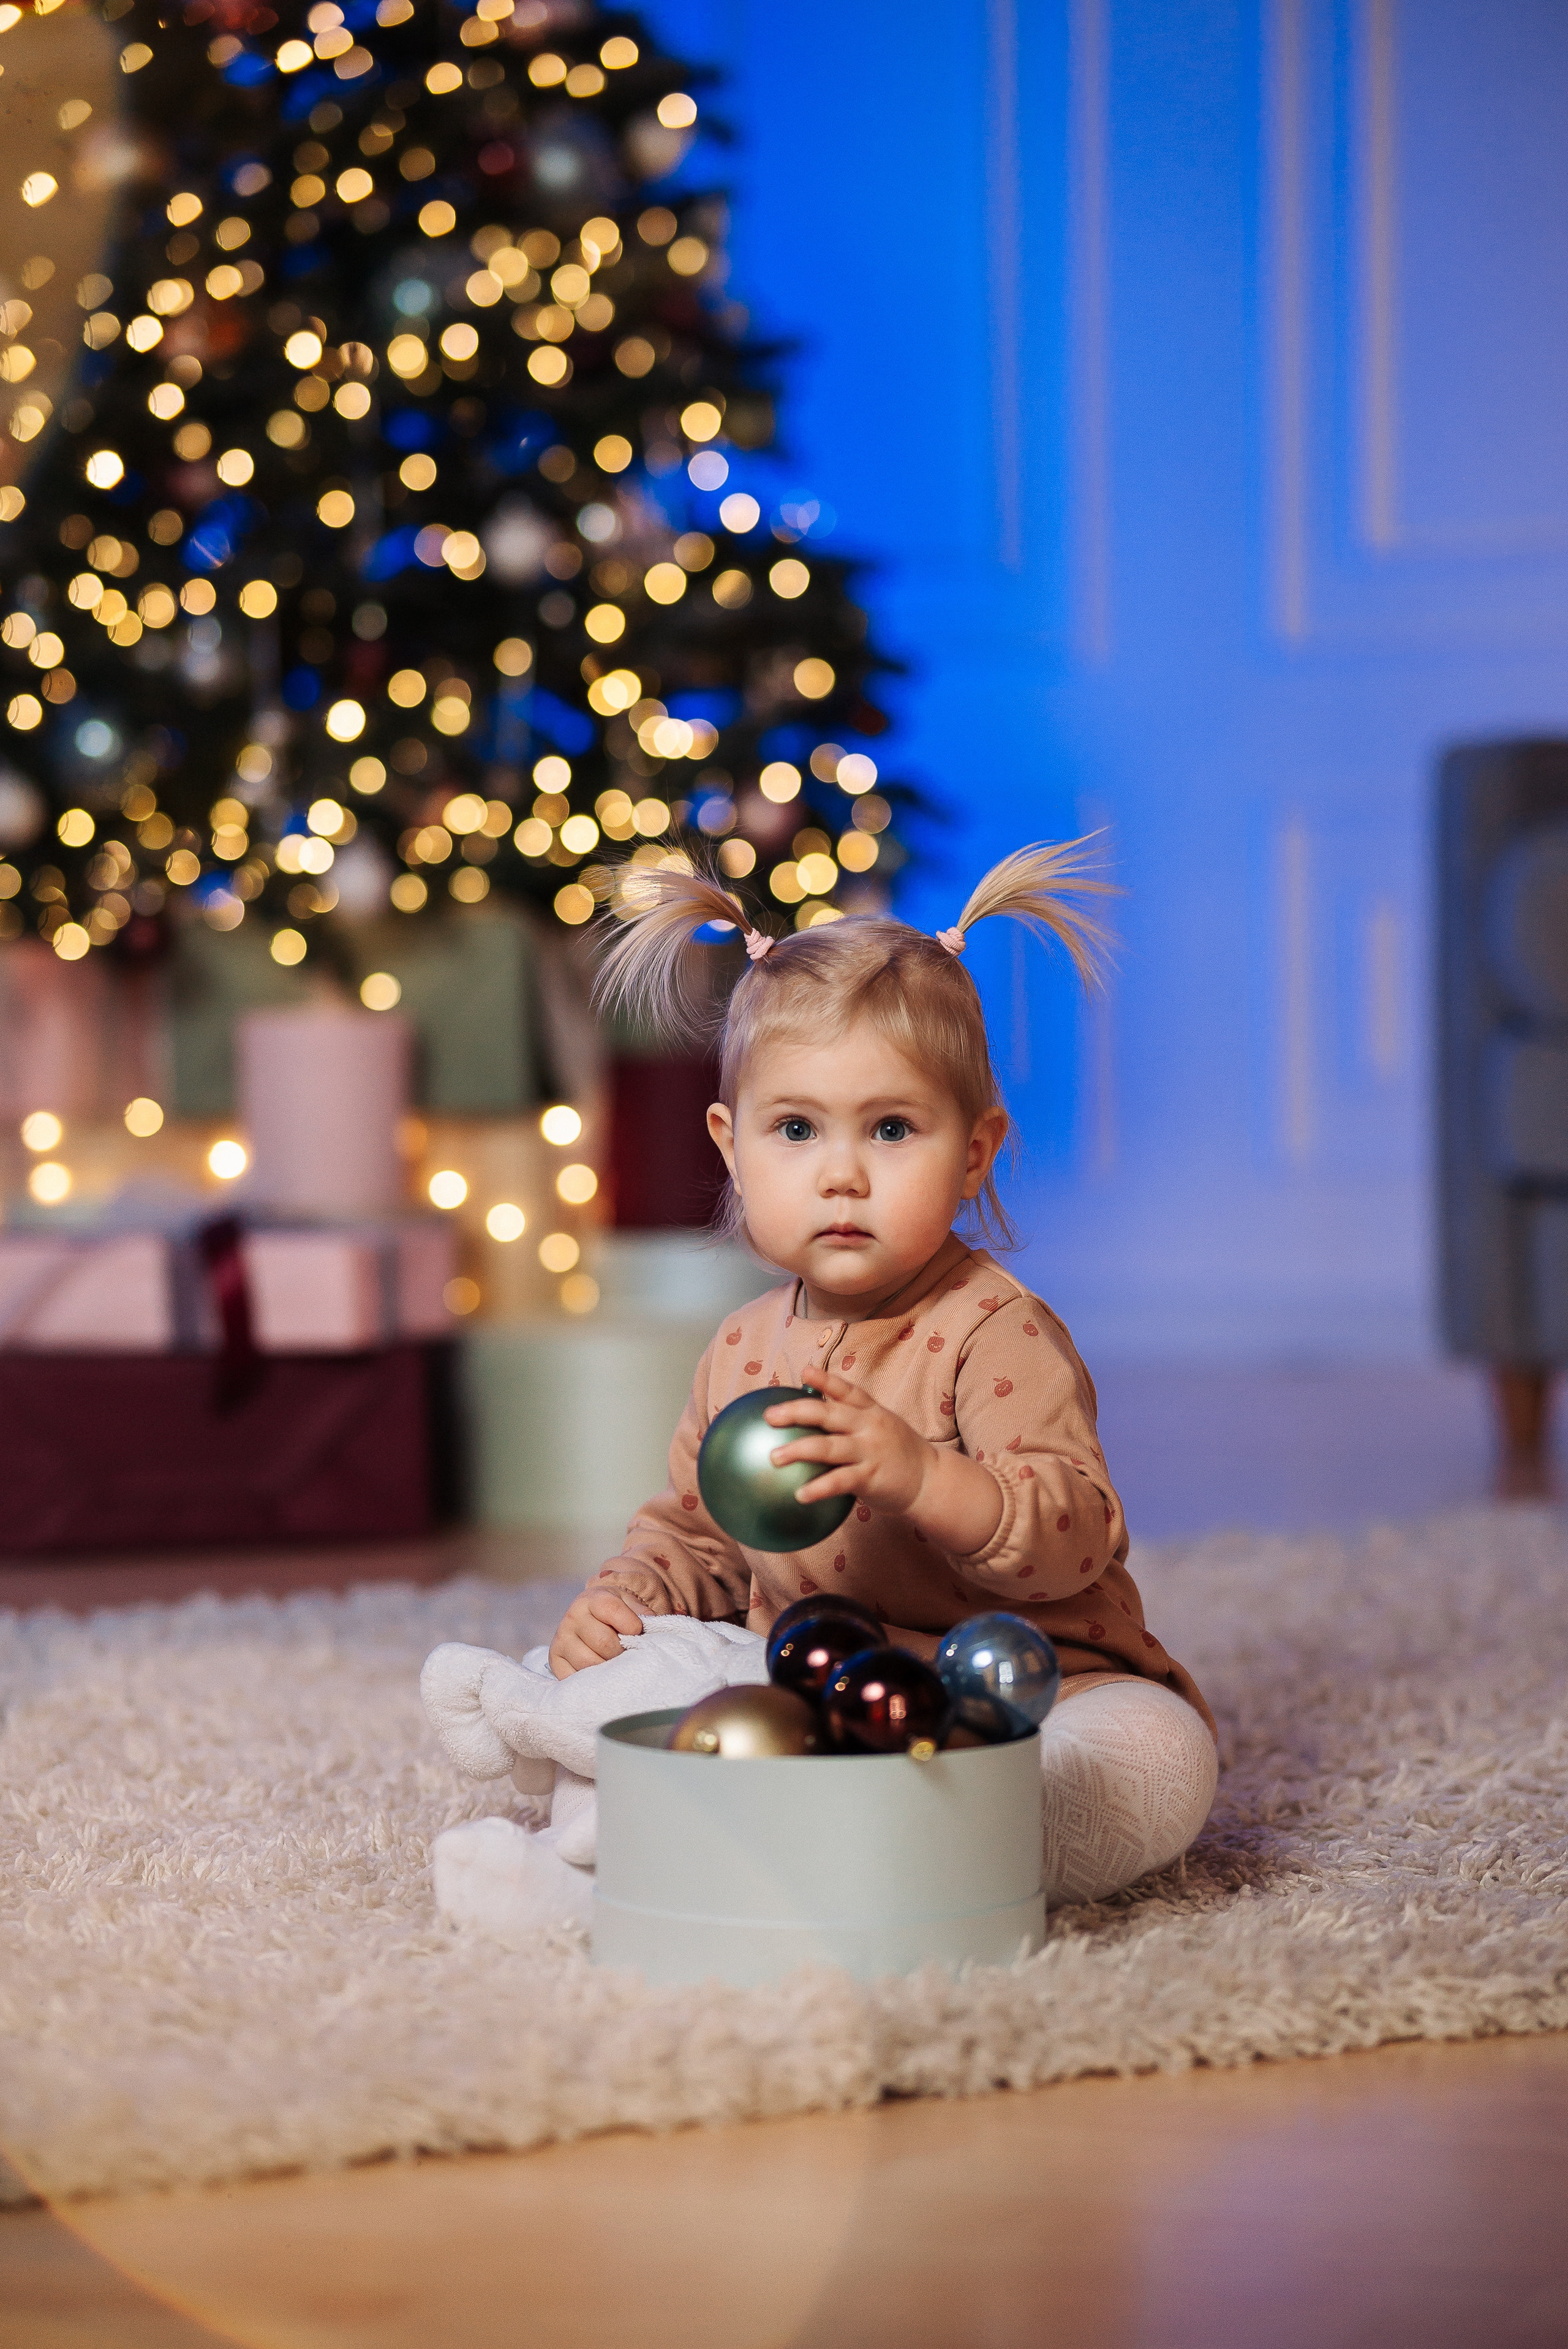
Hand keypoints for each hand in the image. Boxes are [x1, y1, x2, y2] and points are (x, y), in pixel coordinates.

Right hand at [549, 1582, 644, 1676]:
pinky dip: (591, 1681)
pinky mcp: (555, 1660)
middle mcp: (572, 1617)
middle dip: (622, 1651)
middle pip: (603, 1642)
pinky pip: (574, 1678)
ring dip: (608, 1668)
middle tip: (627, 1652)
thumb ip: (642, 1612)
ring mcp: (561, 1640)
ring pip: (589, 1663)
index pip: (613, 1611)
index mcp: (591, 1599)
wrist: (591, 1619)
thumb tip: (650, 1627)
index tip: (637, 1631)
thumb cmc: (616, 1614)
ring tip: (615, 1662)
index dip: (632, 1625)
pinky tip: (600, 1673)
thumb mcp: (629, 1603)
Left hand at [765, 1366, 1004, 1557]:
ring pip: (828, 1447)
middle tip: (769, 1416)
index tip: (804, 1371)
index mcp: (872, 1411)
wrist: (931, 1481)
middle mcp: (870, 1426)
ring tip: (773, 1457)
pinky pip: (839, 1481)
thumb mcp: (882, 1427)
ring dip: (798, 1450)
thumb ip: (855, 1419)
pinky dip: (818, 1487)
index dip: (825, 1379)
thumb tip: (817, 1416)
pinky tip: (799, 1495)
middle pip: (829, 1413)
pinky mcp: (871, 1477)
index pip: (847, 1390)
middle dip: (796, 1412)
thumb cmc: (898, 1454)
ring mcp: (870, 1451)